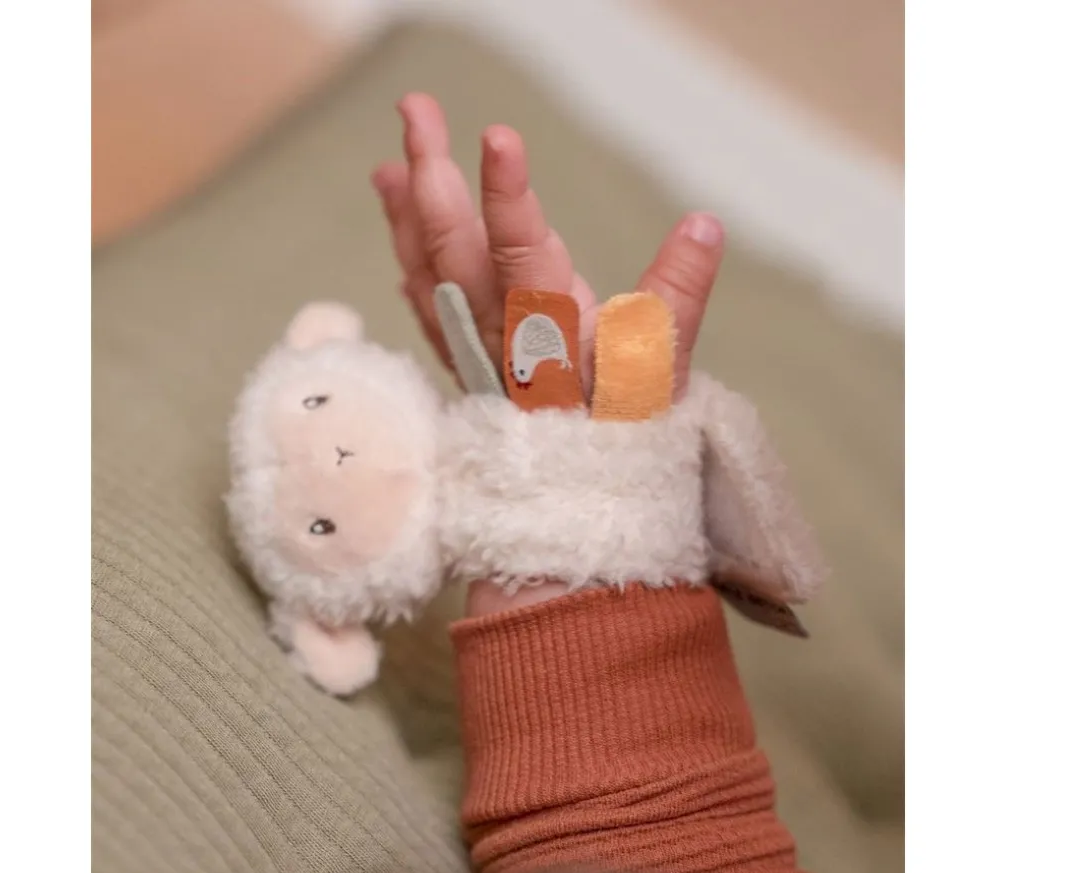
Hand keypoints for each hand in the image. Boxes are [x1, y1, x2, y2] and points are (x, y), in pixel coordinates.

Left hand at [371, 92, 725, 615]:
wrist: (569, 540)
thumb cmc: (622, 461)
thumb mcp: (661, 388)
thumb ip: (676, 306)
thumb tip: (703, 225)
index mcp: (551, 345)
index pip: (526, 262)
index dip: (509, 201)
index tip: (494, 138)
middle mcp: (501, 348)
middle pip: (457, 257)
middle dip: (432, 179)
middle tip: (415, 110)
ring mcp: (476, 361)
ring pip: (429, 281)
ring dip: (407, 218)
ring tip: (390, 159)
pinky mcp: (467, 376)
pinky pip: (427, 316)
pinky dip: (410, 270)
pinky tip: (400, 239)